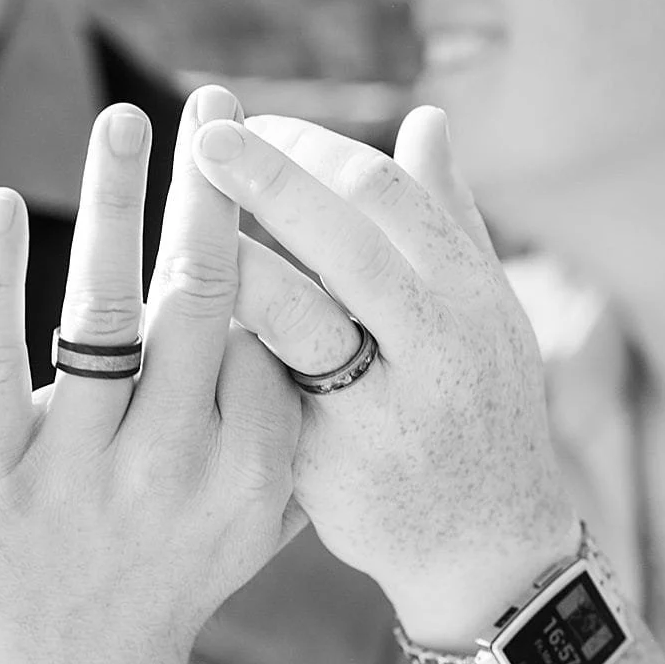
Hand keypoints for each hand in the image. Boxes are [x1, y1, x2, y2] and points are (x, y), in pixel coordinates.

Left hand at [0, 88, 305, 663]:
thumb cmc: (179, 563)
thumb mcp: (266, 504)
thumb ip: (299, 406)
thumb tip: (353, 291)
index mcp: (253, 465)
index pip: (272, 322)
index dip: (274, 230)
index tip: (272, 145)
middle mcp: (172, 466)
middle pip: (200, 298)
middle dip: (213, 191)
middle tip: (218, 101)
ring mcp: (75, 471)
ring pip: (100, 311)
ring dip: (113, 202)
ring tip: (124, 119)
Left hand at [189, 108, 580, 642]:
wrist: (488, 546)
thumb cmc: (473, 403)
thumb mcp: (483, 310)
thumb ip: (446, 216)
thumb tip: (424, 117)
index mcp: (470, 288)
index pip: (385, 193)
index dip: (311, 150)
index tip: (247, 126)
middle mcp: (440, 340)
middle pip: (347, 239)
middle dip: (270, 182)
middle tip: (201, 139)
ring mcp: (391, 405)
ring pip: (304, 318)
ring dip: (237, 267)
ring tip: (177, 236)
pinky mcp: (338, 463)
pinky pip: (267, 394)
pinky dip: (226, 352)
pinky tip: (176, 327)